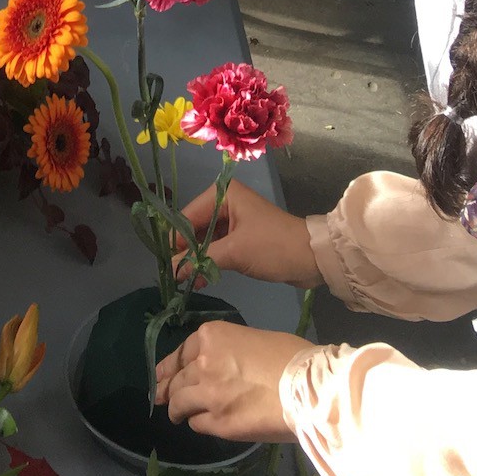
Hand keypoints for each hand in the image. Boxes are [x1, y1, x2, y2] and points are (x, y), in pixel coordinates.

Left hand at [153, 322, 310, 442]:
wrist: (306, 387)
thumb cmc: (289, 356)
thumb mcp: (252, 339)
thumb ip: (228, 352)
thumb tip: (224, 367)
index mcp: (211, 336)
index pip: (180, 353)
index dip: (168, 366)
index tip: (160, 375)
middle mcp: (202, 362)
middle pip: (176, 379)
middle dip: (168, 388)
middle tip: (161, 396)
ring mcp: (207, 394)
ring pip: (180, 402)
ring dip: (177, 409)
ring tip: (177, 415)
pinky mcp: (218, 422)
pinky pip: (197, 423)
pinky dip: (197, 422)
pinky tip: (201, 422)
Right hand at [171, 181, 321, 288]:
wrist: (312, 259)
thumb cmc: (273, 247)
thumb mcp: (235, 253)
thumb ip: (201, 260)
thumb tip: (173, 271)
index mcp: (223, 194)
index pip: (188, 216)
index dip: (176, 240)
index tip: (164, 263)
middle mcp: (226, 202)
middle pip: (195, 227)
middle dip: (185, 251)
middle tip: (172, 275)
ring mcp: (234, 220)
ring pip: (205, 239)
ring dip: (197, 259)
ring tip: (184, 281)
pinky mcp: (242, 236)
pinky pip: (217, 247)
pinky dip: (209, 261)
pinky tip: (199, 278)